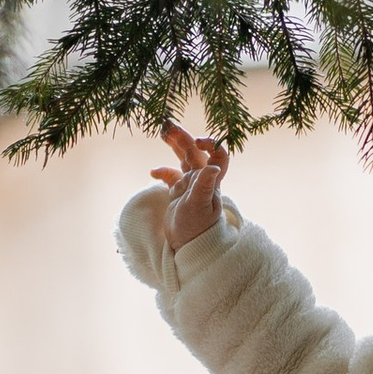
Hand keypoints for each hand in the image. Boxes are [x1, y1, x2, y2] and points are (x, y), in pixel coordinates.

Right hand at [148, 120, 231, 249]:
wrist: (189, 246)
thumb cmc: (198, 229)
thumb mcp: (200, 207)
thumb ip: (204, 186)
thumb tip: (214, 167)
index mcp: (211, 181)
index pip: (219, 156)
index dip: (212, 144)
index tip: (197, 142)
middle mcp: (202, 180)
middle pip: (196, 152)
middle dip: (184, 137)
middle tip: (168, 126)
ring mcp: (190, 186)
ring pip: (184, 159)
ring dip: (175, 146)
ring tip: (163, 133)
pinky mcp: (178, 194)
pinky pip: (171, 176)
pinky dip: (163, 171)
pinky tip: (153, 172)